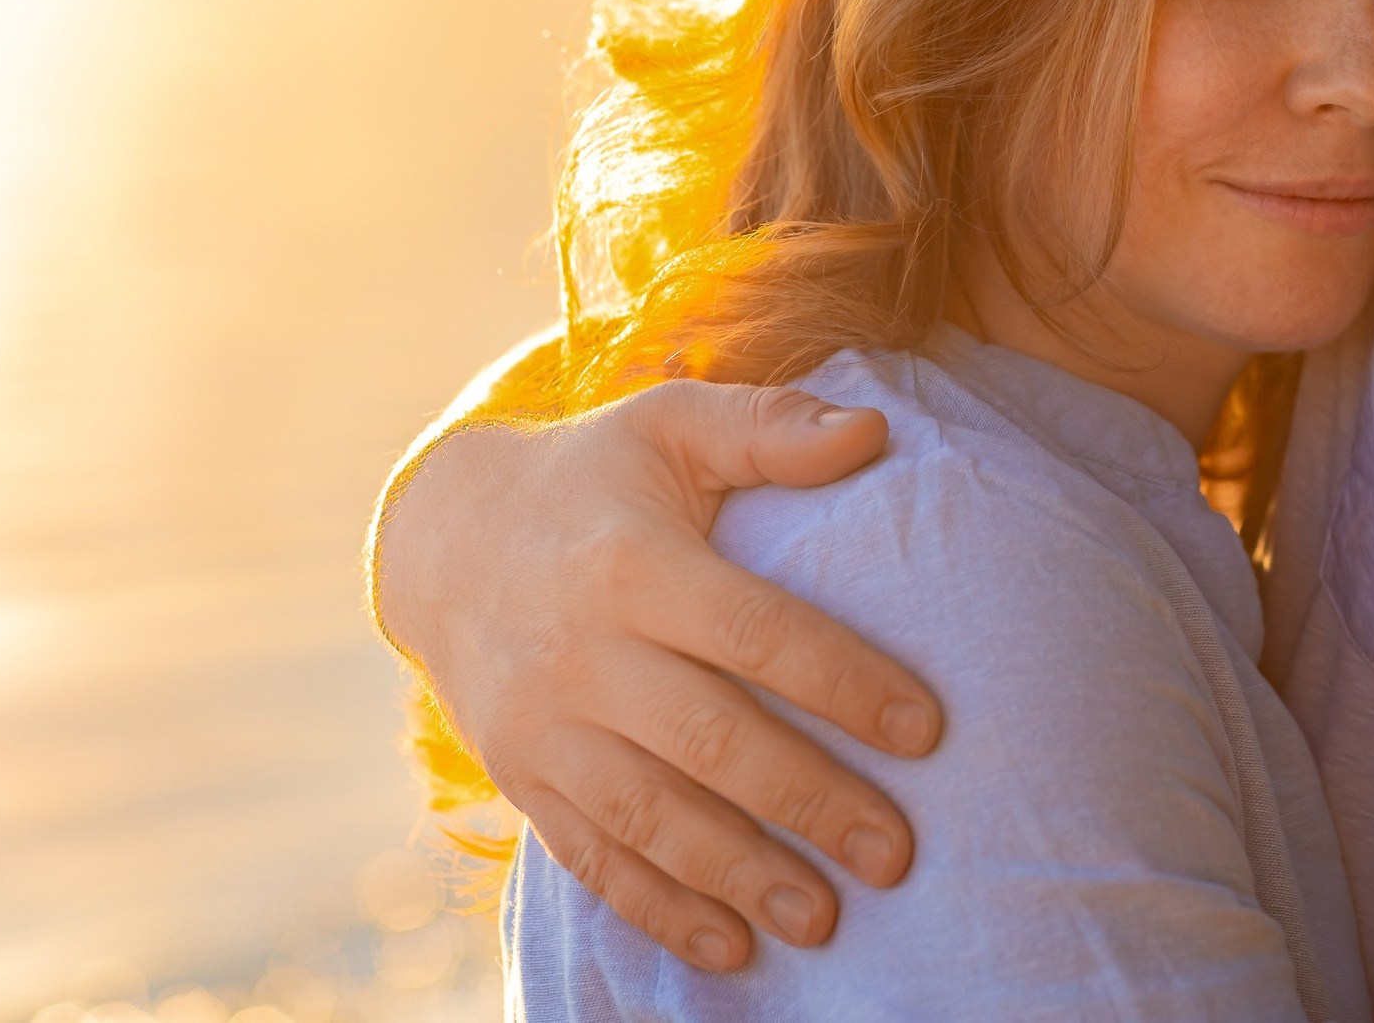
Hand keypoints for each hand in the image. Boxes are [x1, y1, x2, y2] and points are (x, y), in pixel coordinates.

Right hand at [373, 379, 942, 971]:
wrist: (446, 537)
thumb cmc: (598, 475)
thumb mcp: (673, 425)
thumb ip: (773, 428)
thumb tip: (874, 433)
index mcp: (633, 564)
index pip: (754, 631)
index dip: (842, 681)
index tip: (927, 731)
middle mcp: (582, 653)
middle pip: (710, 740)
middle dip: (808, 800)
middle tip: (896, 853)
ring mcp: (546, 726)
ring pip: (651, 816)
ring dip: (740, 874)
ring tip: (826, 918)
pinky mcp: (525, 778)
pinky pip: (593, 856)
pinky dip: (660, 910)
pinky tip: (732, 948)